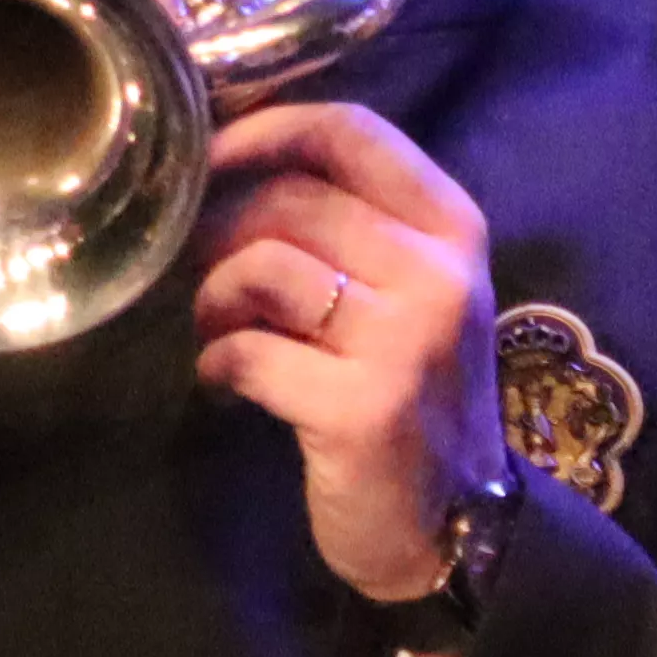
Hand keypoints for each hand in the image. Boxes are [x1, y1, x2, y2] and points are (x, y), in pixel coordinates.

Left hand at [184, 102, 509, 636]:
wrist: (449, 527)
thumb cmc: (412, 393)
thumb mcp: (405, 293)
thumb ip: (345, 225)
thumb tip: (223, 166)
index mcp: (453, 228)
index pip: (351, 131)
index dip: (264, 129)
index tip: (209, 155)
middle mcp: (440, 275)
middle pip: (291, 198)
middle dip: (221, 230)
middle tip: (202, 273)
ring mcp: (405, 343)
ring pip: (262, 267)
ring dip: (214, 298)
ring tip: (218, 329)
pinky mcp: (362, 408)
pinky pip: (248, 351)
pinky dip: (219, 363)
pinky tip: (227, 382)